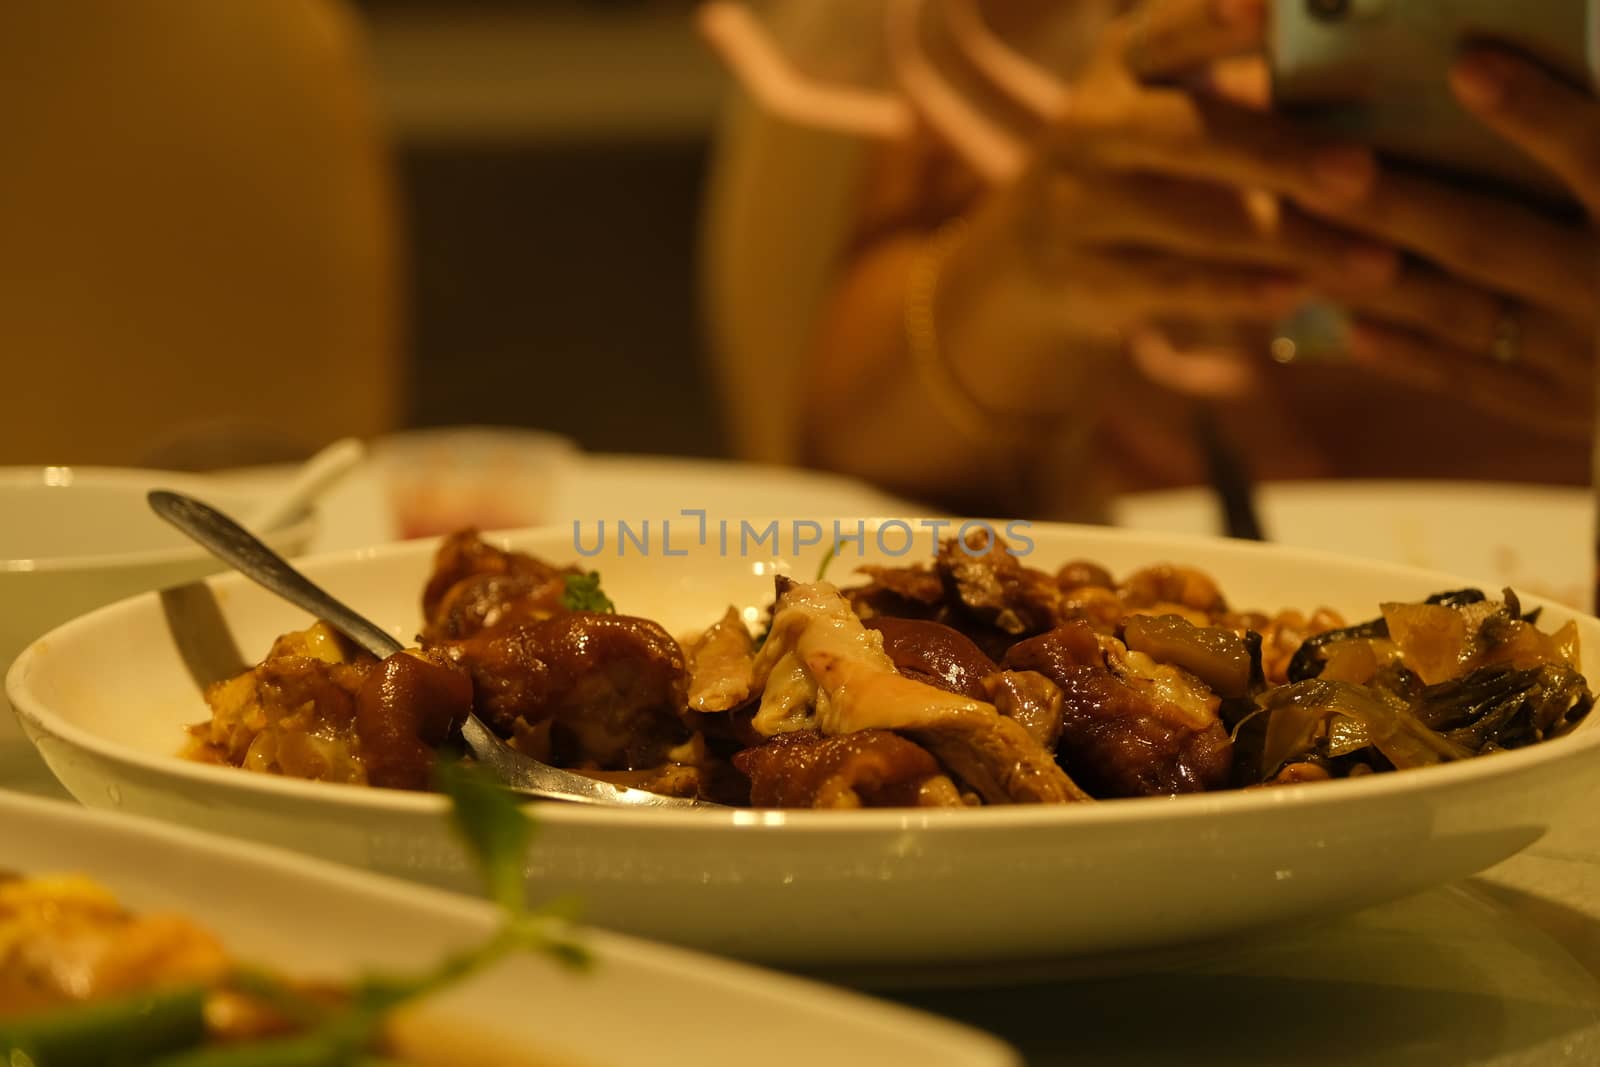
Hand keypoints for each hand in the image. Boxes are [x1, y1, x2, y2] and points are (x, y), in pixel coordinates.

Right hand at [954, 0, 1400, 406]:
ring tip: (1377, 263)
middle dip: (1280, 156)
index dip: (1214, 16)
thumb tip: (1390, 56)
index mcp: (1124, 61)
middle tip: (1363, 175)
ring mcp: (1080, 208)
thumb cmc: (1139, 158)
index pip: (1171, 31)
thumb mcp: (1164, 95)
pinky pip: (1174, 287)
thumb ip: (1248, 72)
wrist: (1027, 257)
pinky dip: (1241, 293)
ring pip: (1196, 226)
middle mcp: (1091, 127)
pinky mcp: (1084, 280)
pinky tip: (1300, 295)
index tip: (1268, 5)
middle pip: (1191, 137)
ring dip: (1292, 244)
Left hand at [1294, 46, 1598, 440]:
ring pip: (1462, 312)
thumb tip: (1487, 73)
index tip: (1467, 62)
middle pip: (1492, 239)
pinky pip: (1473, 378)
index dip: (1536, 112)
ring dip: (1373, 274)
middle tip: (1324, 164)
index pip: (1598, 157)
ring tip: (1296, 229)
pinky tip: (1345, 324)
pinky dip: (1408, 352)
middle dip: (1401, 204)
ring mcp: (1590, 364)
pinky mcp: (1567, 410)